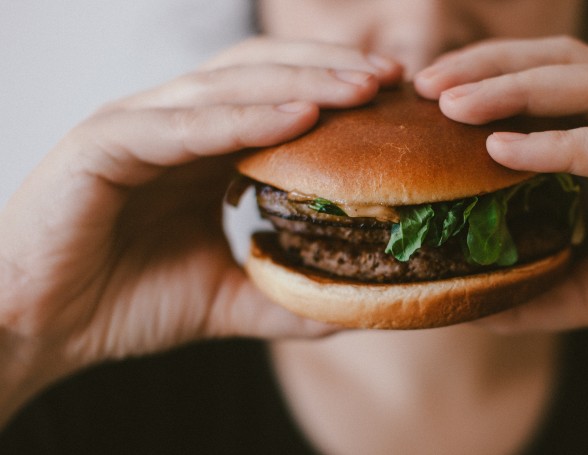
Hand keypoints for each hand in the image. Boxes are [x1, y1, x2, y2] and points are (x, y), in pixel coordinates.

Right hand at [0, 38, 402, 420]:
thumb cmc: (122, 302)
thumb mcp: (224, 298)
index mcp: (200, 147)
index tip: (396, 102)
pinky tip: (299, 118)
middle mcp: (172, 123)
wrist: (38, 328)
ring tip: (363, 87)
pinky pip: (184, 125)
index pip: (278, 97)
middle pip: (263, 74)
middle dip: (331, 71)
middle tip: (393, 79)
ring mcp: (137, 125)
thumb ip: (283, 296)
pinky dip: (243, 117)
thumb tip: (351, 307)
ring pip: (230, 86)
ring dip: (302, 82)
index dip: (336, 93)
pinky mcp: (103, 143)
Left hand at [415, 36, 587, 376]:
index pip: (547, 91)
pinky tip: (508, 149)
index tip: (425, 104)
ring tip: (452, 103)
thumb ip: (545, 285)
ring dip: (514, 89)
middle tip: (425, 85)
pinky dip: (565, 144)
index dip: (486, 86)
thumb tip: (479, 301)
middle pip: (559, 67)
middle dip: (488, 68)